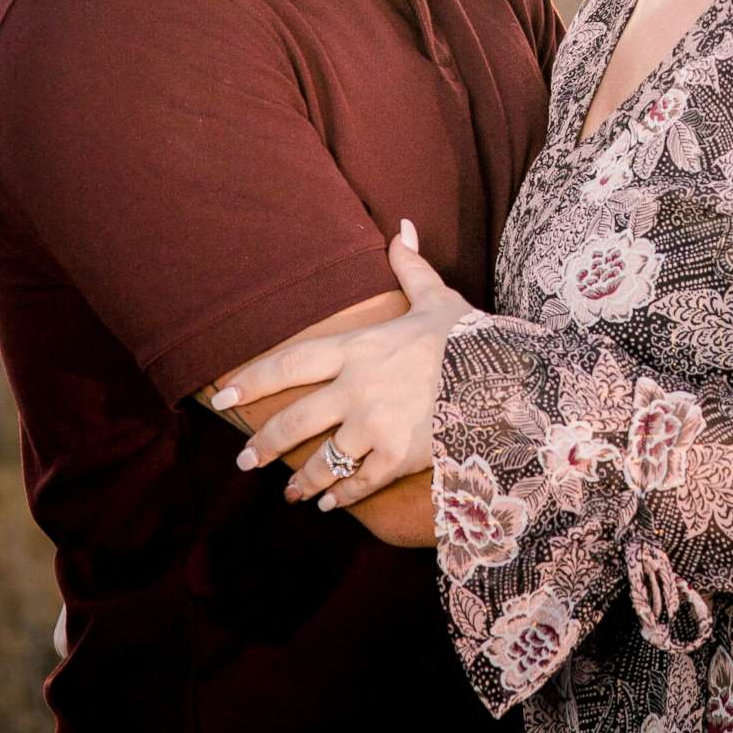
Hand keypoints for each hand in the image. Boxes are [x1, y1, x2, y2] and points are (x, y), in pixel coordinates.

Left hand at [213, 220, 470, 509]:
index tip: (225, 397)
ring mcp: (375, 427)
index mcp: (358, 349)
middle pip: (294, 421)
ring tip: (288, 493)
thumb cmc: (468, 337)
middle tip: (244, 461)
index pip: (292, 364)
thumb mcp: (436, 298)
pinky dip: (341, 497)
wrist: (507, 378)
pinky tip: (328, 505)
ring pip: (323, 460)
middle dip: (264, 445)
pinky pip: (359, 483)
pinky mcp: (398, 457)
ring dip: (301, 480)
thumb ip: (410, 268)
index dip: (255, 380)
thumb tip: (401, 227)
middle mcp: (357, 390)